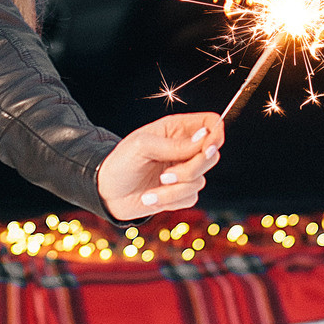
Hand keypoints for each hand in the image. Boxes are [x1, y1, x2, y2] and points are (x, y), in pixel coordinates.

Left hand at [95, 112, 221, 218]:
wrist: (106, 192)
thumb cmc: (121, 162)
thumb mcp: (143, 146)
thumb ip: (175, 145)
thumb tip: (205, 138)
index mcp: (177, 129)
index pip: (210, 124)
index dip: (216, 134)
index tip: (206, 148)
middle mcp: (184, 149)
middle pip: (212, 154)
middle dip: (193, 168)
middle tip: (168, 173)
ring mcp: (184, 172)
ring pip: (200, 180)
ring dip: (175, 187)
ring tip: (153, 187)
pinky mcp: (180, 193)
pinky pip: (190, 198)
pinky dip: (170, 200)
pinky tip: (150, 197)